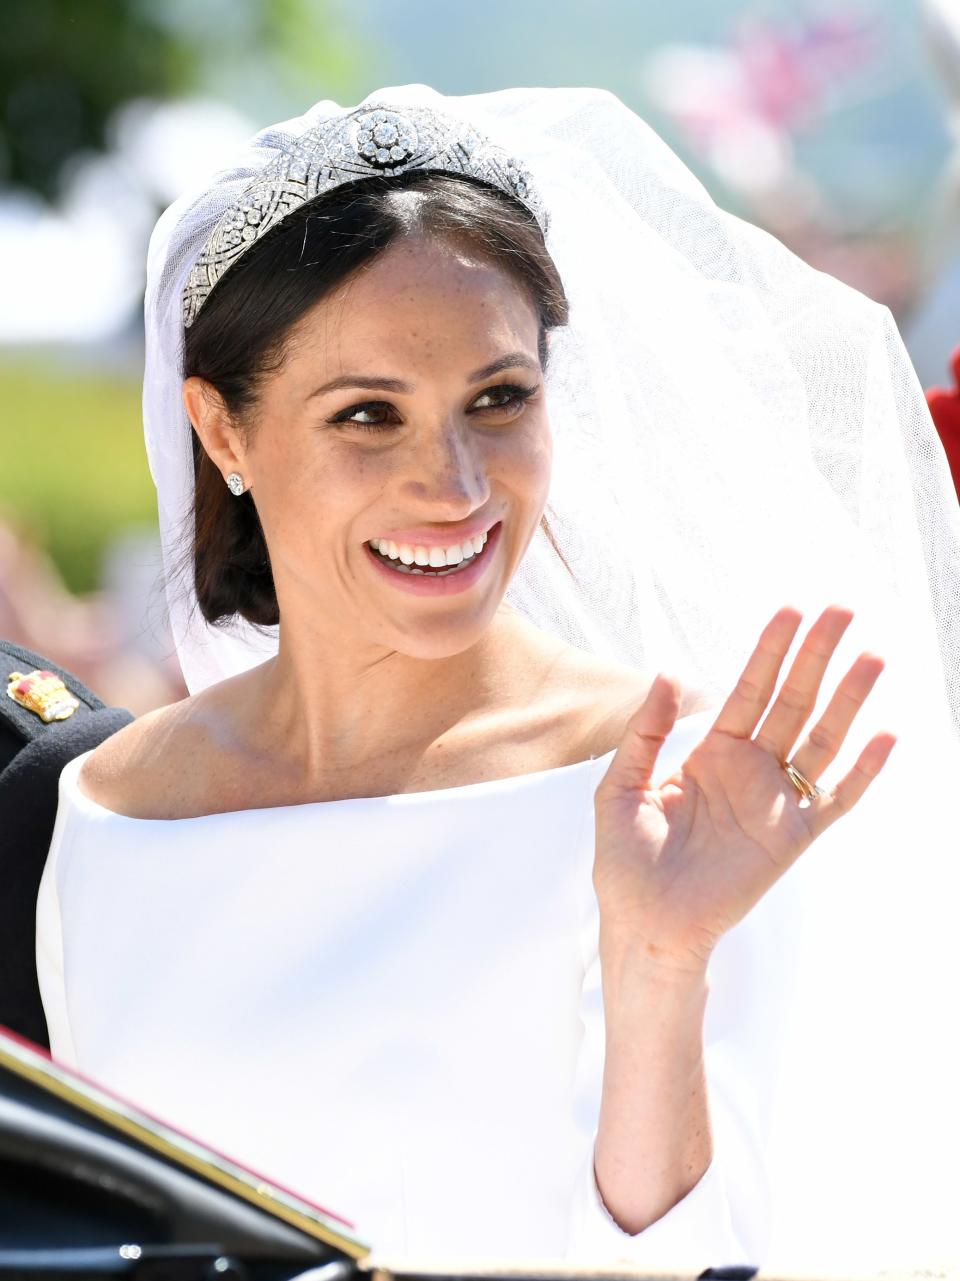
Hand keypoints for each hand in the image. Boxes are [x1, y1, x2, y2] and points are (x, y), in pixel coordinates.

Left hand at [592, 604, 896, 974]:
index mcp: (710, 752)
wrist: (643, 925)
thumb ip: (647, 731)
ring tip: (871, 656)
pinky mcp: (793, 839)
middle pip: (792, 702)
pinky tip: (885, 735)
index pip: (748, 690)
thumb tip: (671, 671)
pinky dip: (863, 772)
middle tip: (841, 609)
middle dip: (816, 656)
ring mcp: (775, 803)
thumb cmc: (626, 862)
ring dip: (848, 700)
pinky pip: (836, 800)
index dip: (770, 651)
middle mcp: (750, 770)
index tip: (792, 610)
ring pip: (821, 740)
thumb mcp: (621, 786)